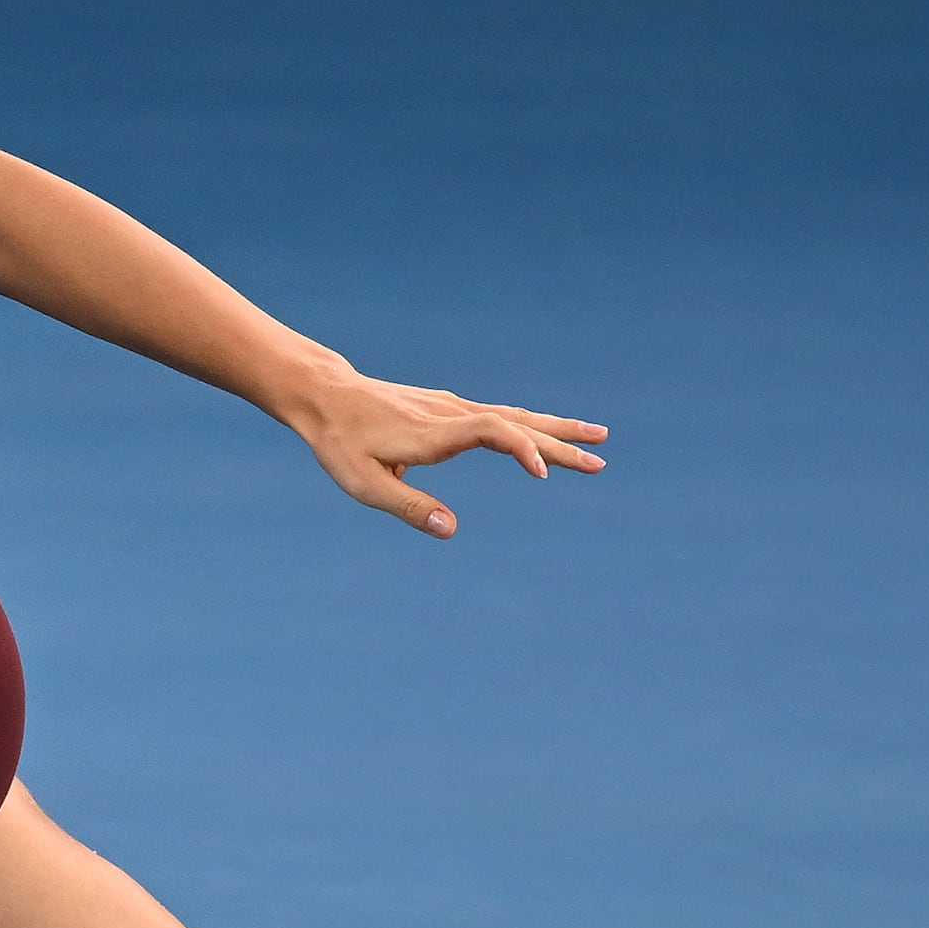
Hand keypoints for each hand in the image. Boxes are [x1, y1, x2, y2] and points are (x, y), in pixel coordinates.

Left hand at [285, 369, 606, 536]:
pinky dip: (533, 425)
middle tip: (601, 459)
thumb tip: (450, 530)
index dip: (521, 448)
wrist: (327, 397)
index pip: (490, 431)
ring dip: (557, 430)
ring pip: (516, 417)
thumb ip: (407, 506)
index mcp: (434, 432)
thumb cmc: (341, 443)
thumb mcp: (364, 483)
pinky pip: (502, 417)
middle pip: (517, 424)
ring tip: (598, 438)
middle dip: (560, 443)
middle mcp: (451, 414)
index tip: (543, 472)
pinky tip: (549, 434)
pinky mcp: (452, 409)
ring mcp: (454, 408)